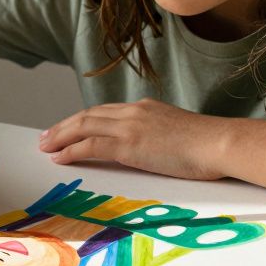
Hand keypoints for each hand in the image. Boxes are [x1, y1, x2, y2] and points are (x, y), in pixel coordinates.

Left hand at [38, 98, 227, 180]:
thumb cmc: (208, 145)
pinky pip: (91, 145)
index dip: (83, 121)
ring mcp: (130, 126)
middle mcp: (133, 112)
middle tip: (46, 137)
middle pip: (88, 116)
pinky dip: (72, 150)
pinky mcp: (129, 144)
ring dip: (60, 136)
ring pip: (84, 127)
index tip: (68, 129)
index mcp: (145, 108)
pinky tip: (60, 157)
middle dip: (64, 126)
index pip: (104, 112)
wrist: (219, 143)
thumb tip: (151, 148)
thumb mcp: (178, 133)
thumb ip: (159, 136)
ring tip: (45, 146)